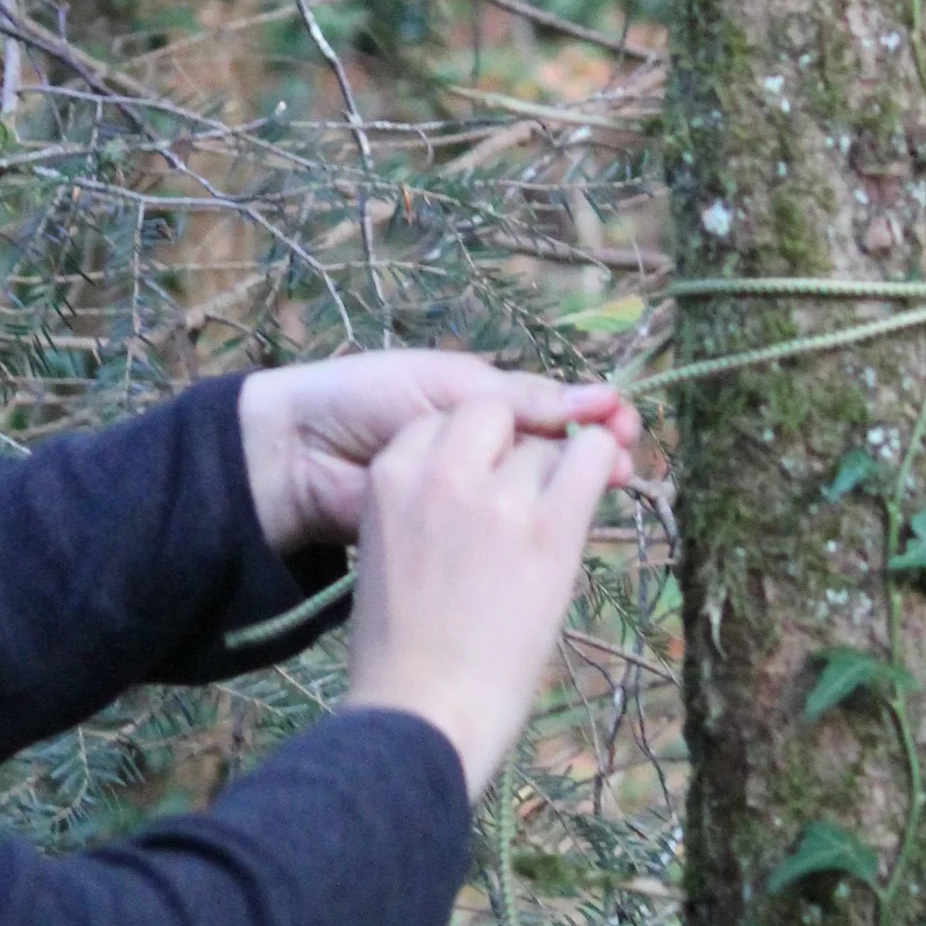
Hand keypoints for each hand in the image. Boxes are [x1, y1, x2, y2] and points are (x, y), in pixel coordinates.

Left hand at [237, 347, 636, 555]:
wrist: (298, 454)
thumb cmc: (367, 399)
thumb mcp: (449, 384)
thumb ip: (521, 397)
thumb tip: (600, 396)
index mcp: (480, 410)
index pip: (557, 417)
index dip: (595, 423)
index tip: (628, 428)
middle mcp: (481, 456)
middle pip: (555, 460)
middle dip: (591, 457)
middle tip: (625, 463)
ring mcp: (467, 501)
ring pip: (537, 498)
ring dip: (567, 494)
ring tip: (597, 490)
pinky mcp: (450, 540)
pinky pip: (504, 535)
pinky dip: (529, 529)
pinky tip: (550, 532)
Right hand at [342, 393, 624, 799]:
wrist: (425, 708)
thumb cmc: (402, 648)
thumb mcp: (388, 548)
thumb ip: (423, 498)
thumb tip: (485, 474)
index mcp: (390, 475)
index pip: (443, 419)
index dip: (473, 445)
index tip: (484, 479)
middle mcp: (441, 472)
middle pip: (492, 412)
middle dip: (513, 442)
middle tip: (523, 490)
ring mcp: (498, 498)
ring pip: (546, 442)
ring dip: (556, 472)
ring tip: (549, 524)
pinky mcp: (551, 529)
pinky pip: (592, 457)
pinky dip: (602, 465)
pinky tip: (602, 489)